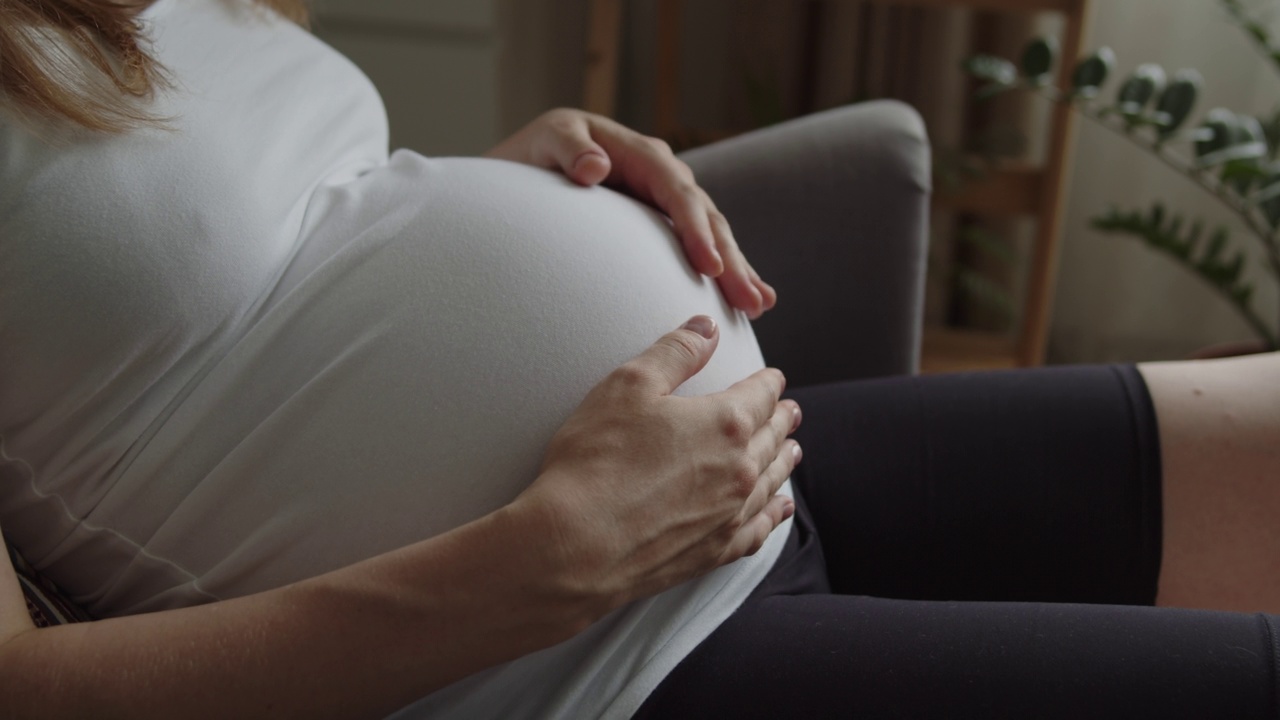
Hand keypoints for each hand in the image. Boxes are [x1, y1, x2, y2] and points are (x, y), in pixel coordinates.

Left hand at [485, 109, 777, 318]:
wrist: (530, 169)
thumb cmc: (536, 155)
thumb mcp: (547, 141)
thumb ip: (567, 149)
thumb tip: (594, 168)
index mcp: (640, 154)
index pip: (676, 193)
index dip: (696, 229)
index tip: (709, 266)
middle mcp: (664, 176)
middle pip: (707, 218)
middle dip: (730, 260)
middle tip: (750, 300)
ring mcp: (668, 202)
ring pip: (714, 235)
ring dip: (738, 270)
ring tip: (760, 304)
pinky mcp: (666, 225)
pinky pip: (702, 248)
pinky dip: (727, 272)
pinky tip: (752, 300)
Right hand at [511, 315, 801, 616]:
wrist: (575, 546)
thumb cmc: (595, 461)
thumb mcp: (628, 386)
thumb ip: (674, 352)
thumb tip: (707, 328)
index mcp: (726, 423)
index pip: (760, 395)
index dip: (769, 383)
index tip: (774, 379)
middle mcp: (739, 470)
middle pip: (771, 437)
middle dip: (782, 420)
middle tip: (790, 412)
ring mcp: (730, 514)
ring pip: (772, 481)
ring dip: (784, 462)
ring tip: (792, 451)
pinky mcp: (714, 551)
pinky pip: (759, 529)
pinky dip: (773, 515)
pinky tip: (779, 509)